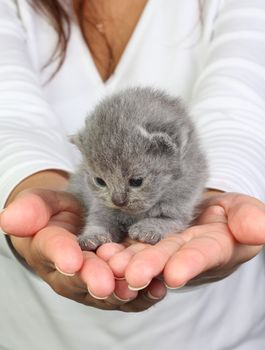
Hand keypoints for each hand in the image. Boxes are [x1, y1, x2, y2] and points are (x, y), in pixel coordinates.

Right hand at [0, 188, 165, 310]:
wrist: (74, 222)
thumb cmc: (56, 213)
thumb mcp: (41, 204)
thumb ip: (30, 210)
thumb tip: (8, 218)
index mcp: (50, 252)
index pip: (54, 253)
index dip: (62, 255)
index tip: (71, 259)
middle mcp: (73, 272)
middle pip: (83, 278)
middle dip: (94, 279)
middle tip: (105, 284)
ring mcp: (97, 278)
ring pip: (109, 289)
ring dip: (122, 289)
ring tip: (136, 287)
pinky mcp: (120, 280)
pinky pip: (132, 290)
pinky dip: (145, 291)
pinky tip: (158, 288)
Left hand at [97, 192, 264, 288]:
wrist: (206, 211)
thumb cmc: (229, 213)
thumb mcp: (243, 211)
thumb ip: (248, 219)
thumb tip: (259, 230)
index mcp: (213, 247)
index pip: (203, 255)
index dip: (190, 264)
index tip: (174, 274)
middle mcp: (185, 252)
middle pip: (168, 258)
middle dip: (151, 266)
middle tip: (132, 274)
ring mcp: (165, 247)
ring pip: (145, 253)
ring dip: (127, 260)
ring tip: (110, 262)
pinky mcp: (147, 240)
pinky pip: (130, 244)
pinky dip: (117, 247)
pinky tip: (102, 249)